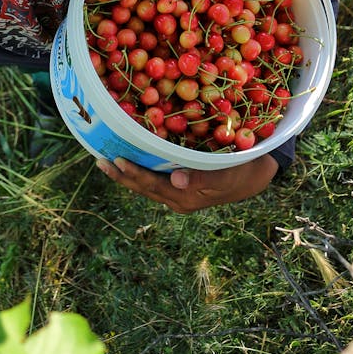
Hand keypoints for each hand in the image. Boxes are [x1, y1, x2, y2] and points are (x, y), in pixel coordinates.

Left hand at [96, 153, 278, 212]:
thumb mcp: (225, 174)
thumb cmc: (240, 171)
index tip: (117, 160)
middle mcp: (176, 198)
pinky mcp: (178, 183)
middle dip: (120, 175)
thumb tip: (176, 180)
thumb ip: (201, 178)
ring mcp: (176, 192)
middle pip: (142, 187)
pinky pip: (153, 176)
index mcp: (184, 198)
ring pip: (145, 183)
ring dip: (125, 173)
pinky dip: (139, 167)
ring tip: (104, 159)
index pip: (152, 185)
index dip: (133, 173)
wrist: (253, 176)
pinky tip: (128, 155)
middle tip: (99, 160)